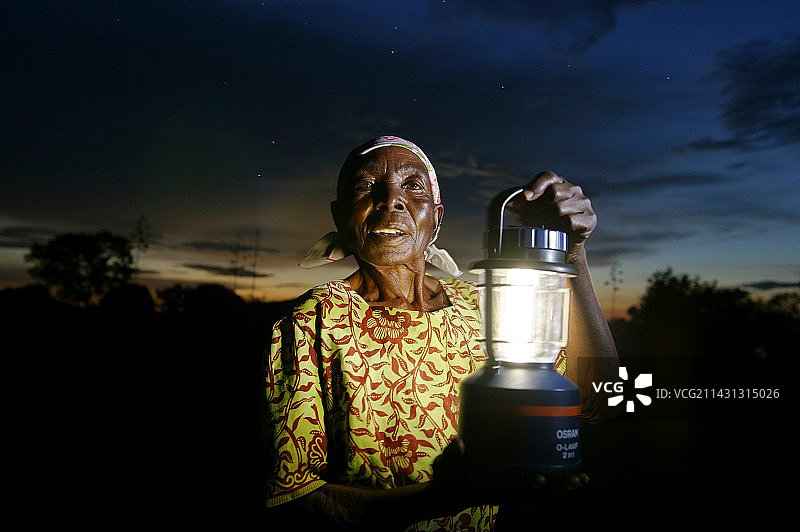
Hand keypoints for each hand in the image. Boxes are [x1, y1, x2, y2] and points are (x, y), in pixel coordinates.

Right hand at [429, 438, 587, 507]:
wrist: (450, 494)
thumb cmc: (448, 477)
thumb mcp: (445, 465)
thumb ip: (451, 454)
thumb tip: (458, 443)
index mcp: (490, 488)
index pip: (512, 489)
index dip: (528, 486)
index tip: (542, 478)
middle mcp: (505, 494)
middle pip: (537, 496)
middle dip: (558, 489)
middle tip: (578, 478)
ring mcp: (511, 494)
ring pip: (542, 497)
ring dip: (563, 490)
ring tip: (583, 479)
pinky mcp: (515, 492)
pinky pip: (539, 494)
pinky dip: (556, 489)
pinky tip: (569, 481)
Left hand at [508, 171, 595, 258]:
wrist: (561, 245)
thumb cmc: (544, 225)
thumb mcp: (527, 213)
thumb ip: (518, 205)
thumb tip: (507, 203)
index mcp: (559, 183)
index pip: (548, 176)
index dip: (536, 185)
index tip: (526, 197)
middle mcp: (574, 190)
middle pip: (554, 191)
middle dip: (541, 207)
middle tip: (537, 217)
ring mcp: (584, 203)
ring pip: (561, 208)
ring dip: (550, 220)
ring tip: (549, 225)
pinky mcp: (590, 219)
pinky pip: (571, 221)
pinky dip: (562, 228)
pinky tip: (561, 230)